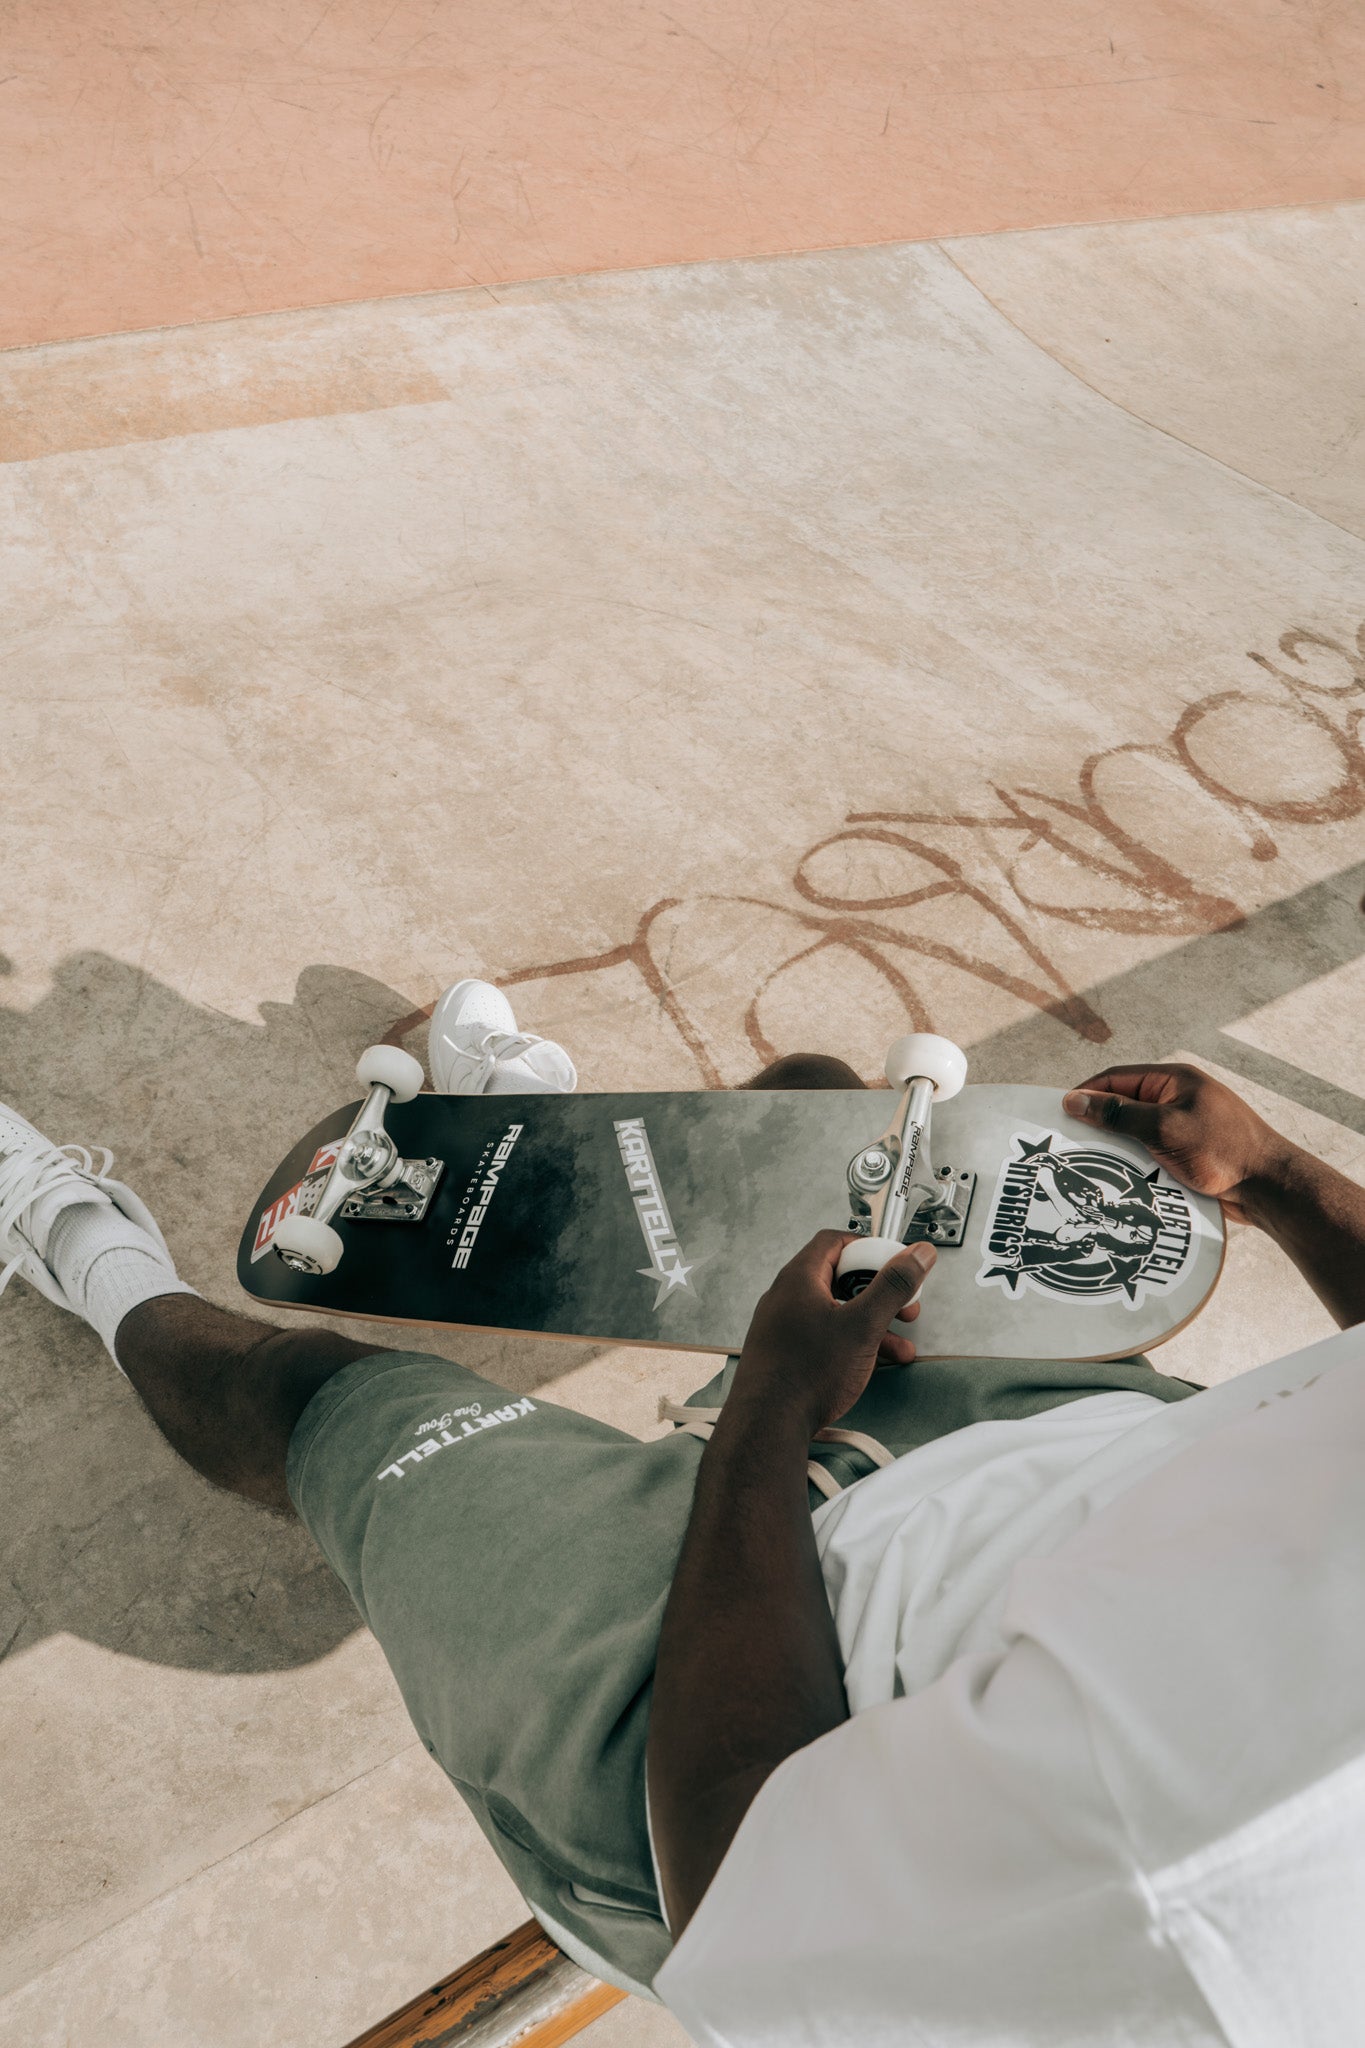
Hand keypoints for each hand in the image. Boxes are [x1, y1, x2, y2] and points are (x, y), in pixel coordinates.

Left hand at [729, 1229, 935, 1436]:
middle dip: (878, 1292)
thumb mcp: (863, 1326)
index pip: (835, 1242)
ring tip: (899, 1344)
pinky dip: (852, 1342)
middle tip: (903, 1306)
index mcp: (799, 1279)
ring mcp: (784, 1326)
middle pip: (839, 1277)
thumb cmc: (804, 1375)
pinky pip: (825, 1335)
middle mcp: (787, 1297)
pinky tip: (874, 1362)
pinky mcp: (786, 1352)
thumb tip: (916, 1255)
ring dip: (872, 1323)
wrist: (768, 1425)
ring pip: (836, 1311)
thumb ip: (892, 1286)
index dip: (869, 1248)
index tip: (894, 1264)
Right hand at [1062, 1063, 1291, 1223]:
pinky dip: (1134, 1162)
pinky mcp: (1188, 1152)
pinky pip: (1150, 1151)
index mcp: (1174, 1080)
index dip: (1087, 1093)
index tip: (1059, 1112)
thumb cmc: (1222, 1150)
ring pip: (1135, 1132)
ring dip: (1116, 1146)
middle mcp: (1177, 1099)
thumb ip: (1118, 1114)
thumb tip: (1074, 1100)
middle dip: (1099, 1123)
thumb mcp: (1164, 1128)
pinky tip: (1118, 1179)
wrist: (1269, 1187)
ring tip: (1089, 1164)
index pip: (1118, 1078)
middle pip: (1124, 1105)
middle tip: (1069, 1142)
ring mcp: (1183, 1126)